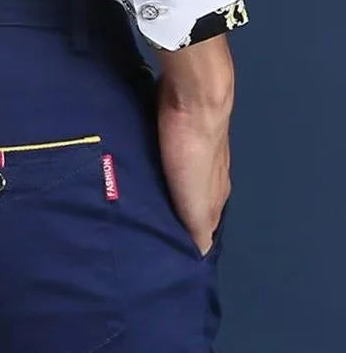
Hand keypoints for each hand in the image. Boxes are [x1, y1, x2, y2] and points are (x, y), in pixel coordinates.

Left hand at [156, 35, 233, 256]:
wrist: (193, 97)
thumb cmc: (194, 154)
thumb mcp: (197, 202)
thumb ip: (198, 227)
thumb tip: (198, 256)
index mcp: (216, 193)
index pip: (205, 226)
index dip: (188, 239)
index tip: (166, 253)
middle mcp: (209, 173)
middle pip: (189, 202)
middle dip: (171, 217)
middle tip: (143, 232)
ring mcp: (191, 150)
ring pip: (175, 181)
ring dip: (160, 194)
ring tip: (135, 209)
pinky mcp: (173, 132)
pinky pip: (163, 159)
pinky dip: (154, 171)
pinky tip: (138, 177)